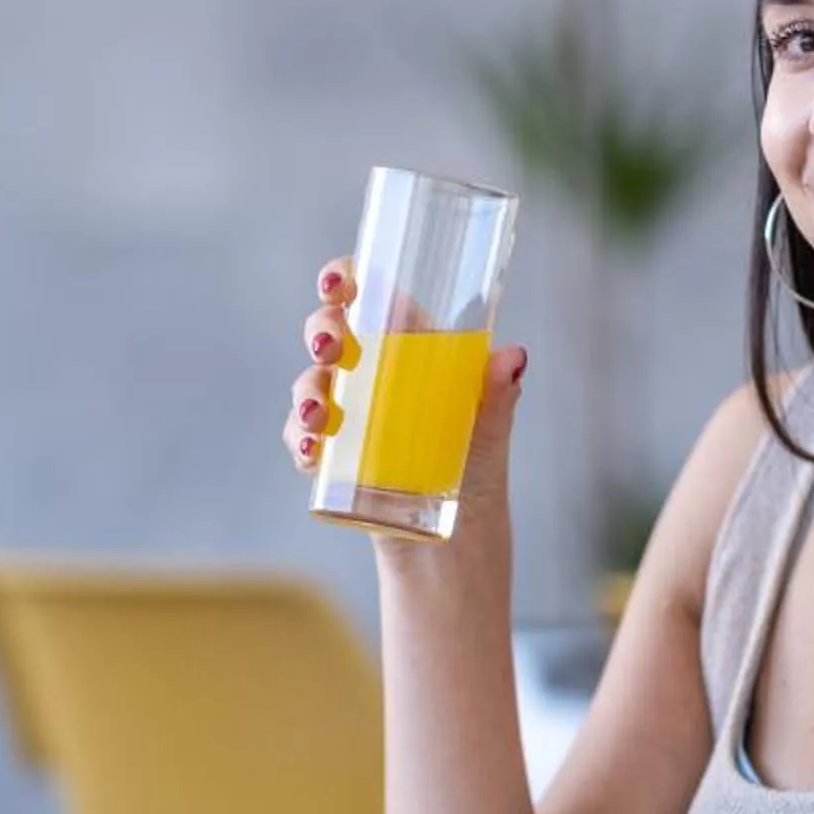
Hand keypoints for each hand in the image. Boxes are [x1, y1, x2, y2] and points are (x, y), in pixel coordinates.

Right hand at [283, 257, 527, 527]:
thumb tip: (513, 357)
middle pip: (331, 331)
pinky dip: (300, 441)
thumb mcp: (492, 429)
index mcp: (412, 348)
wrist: (461, 535)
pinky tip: (312, 453)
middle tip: (329, 349)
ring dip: (306, 391)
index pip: (372, 297)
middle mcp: (375, 372)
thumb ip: (499, 394)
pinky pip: (303, 438)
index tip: (337, 283)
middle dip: (320, 330)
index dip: (345, 278)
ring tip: (319, 416)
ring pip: (310, 382)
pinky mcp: (334, 454)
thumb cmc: (478, 467)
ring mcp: (349, 411)